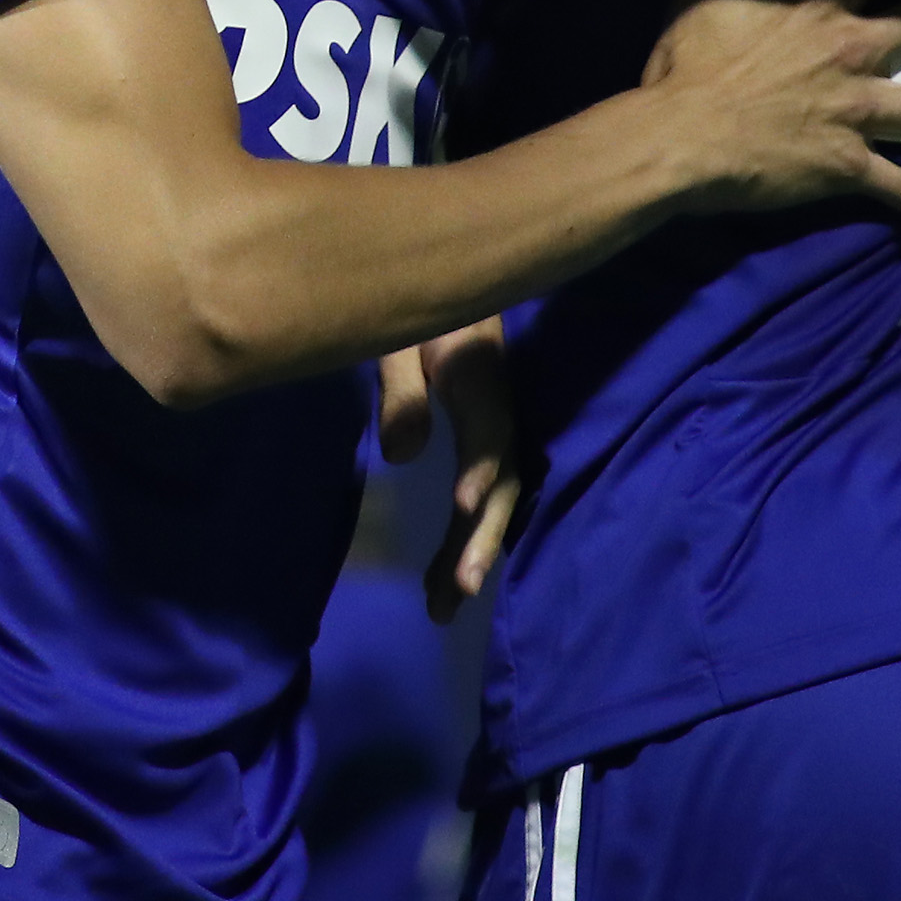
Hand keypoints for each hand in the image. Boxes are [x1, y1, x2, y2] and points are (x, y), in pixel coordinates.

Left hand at [377, 318, 523, 620]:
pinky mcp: (482, 449)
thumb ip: (401, 389)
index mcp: (481, 384)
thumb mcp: (398, 339)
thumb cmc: (420, 309)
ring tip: (442, 609)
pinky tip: (441, 582)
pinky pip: (481, 501)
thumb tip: (399, 457)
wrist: (457, 291)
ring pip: (493, 504)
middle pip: (502, 486)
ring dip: (471, 554)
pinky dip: (463, 542)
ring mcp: (494, 438)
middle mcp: (497, 419)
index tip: (464, 507)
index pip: (490, 434)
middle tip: (458, 590)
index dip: (482, 471)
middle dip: (482, 539)